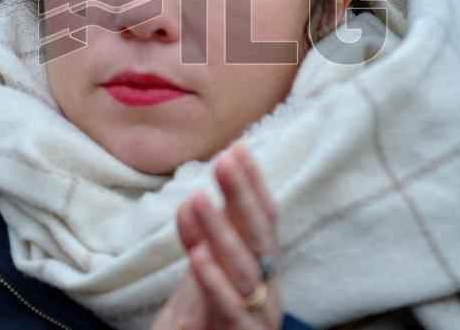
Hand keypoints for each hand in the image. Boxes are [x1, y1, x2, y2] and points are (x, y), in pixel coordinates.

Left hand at [154, 143, 281, 329]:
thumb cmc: (203, 325)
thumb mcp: (200, 278)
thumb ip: (200, 242)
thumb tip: (193, 200)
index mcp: (259, 269)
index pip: (262, 219)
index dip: (252, 184)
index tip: (237, 148)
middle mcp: (266, 289)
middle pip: (260, 236)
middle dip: (244, 196)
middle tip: (226, 159)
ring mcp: (258, 316)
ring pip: (245, 270)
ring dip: (221, 232)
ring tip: (197, 199)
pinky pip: (230, 310)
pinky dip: (214, 282)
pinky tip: (198, 256)